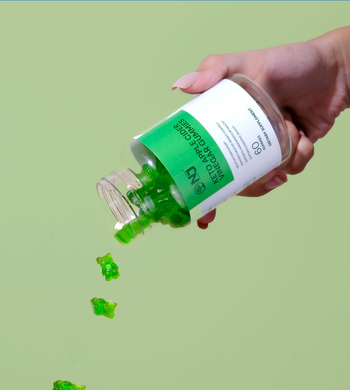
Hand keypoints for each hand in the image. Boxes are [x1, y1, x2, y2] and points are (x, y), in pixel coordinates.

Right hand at [172, 26, 349, 228]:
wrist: (336, 70)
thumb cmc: (291, 61)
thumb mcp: (250, 61)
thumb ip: (215, 69)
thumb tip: (181, 86)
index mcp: (223, 121)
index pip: (203, 154)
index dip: (198, 181)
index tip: (199, 203)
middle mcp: (241, 137)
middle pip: (230, 177)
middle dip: (244, 182)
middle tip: (253, 176)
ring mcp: (264, 146)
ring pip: (261, 177)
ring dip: (277, 162)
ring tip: (288, 138)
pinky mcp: (288, 151)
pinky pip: (289, 169)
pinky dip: (298, 158)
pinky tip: (302, 140)